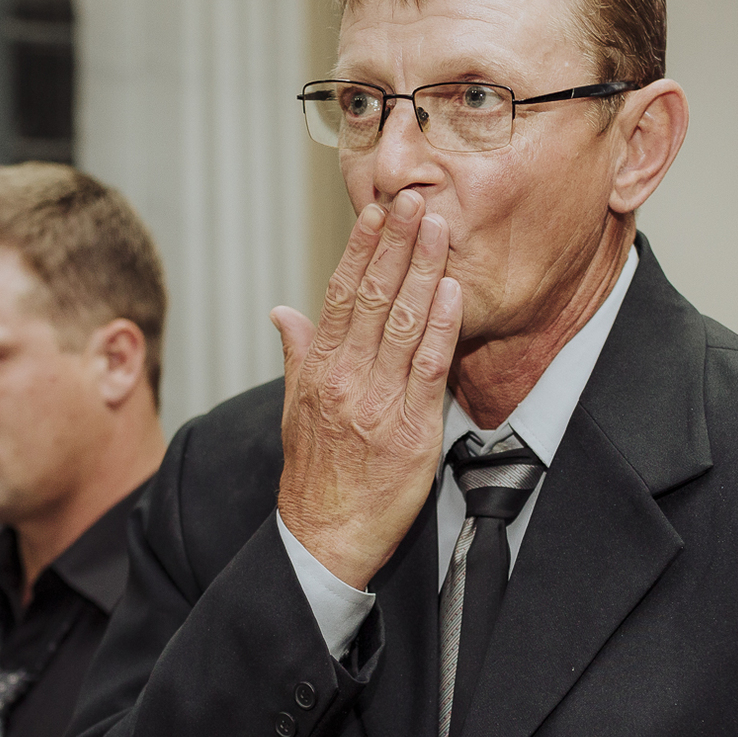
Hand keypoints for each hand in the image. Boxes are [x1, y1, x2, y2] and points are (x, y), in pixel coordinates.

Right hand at [273, 190, 461, 589]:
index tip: (376, 212)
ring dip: (423, 271)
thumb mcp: (295, 409)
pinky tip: (453, 290)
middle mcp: (346, 380)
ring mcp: (379, 403)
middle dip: (397, 245)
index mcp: (320, 371)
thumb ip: (298, 356)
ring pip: (404, 323)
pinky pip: (429, 368)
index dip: (361, 250)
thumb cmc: (314, 475)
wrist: (325, 536)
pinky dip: (442, 326)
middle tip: (415, 200)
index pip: (341, 296)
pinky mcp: (411, 429)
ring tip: (438, 228)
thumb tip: (285, 313)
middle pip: (375, 299)